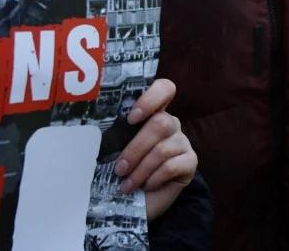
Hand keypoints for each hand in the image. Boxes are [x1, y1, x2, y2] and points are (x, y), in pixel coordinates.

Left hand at [113, 79, 197, 219]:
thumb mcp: (116, 149)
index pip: (164, 89)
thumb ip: (115, 134)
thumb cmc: (124, 170)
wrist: (137, 200)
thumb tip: (97, 130)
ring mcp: (183, 142)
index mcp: (152, 113)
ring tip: (127, 184)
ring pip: (163, 149)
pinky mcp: (191, 162)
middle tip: (120, 168)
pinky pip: (172, 166)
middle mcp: (171, 123)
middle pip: (160, 123)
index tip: (131, 118)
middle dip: (135, 148)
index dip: (151, 98)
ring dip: (141, 169)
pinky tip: (146, 186)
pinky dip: (154, 178)